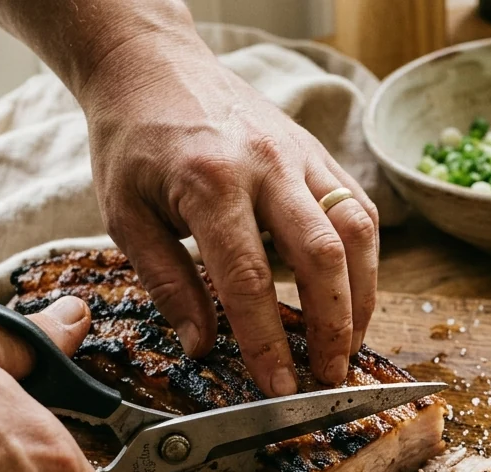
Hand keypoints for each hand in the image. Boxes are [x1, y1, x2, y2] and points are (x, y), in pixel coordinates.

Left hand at [76, 20, 379, 396]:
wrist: (152, 65)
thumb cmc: (134, 141)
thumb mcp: (125, 215)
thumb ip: (166, 282)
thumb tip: (203, 344)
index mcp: (209, 183)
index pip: (249, 279)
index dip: (268, 341)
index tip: (280, 387)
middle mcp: (265, 165)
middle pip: (321, 255)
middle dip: (333, 325)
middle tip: (329, 375)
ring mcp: (299, 154)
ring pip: (355, 228)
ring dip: (362, 295)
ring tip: (351, 342)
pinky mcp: (317, 150)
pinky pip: (357, 205)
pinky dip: (365, 257)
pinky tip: (354, 293)